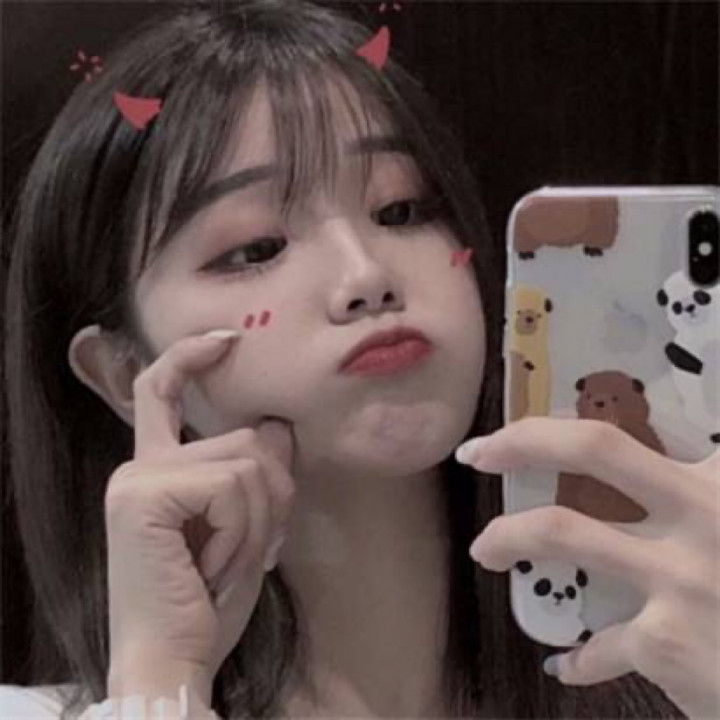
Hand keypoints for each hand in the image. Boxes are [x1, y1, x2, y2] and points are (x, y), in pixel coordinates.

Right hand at [105, 331, 295, 702]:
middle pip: (247, 438)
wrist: (173, 661)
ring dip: (261, 520)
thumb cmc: (208, 602)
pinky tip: (220, 567)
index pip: (160, 393)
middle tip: (256, 550)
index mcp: (158, 471)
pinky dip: (245, 531)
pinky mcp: (146, 495)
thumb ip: (257, 474)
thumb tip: (280, 426)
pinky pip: (233, 485)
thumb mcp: (246, 528)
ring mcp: (140, 479)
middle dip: (275, 494)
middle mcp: (141, 467)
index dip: (190, 356)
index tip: (227, 340)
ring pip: (249, 460)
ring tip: (235, 563)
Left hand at [455, 417, 719, 719]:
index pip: (644, 424)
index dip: (580, 416)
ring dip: (510, 536)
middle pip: (595, 449)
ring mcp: (683, 578)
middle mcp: (704, 512)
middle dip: (524, 441)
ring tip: (484, 549)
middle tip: (477, 451)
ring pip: (565, 532)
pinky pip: (603, 647)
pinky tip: (568, 666)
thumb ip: (706, 478)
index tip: (524, 419)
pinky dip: (581, 659)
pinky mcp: (672, 645)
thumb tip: (679, 461)